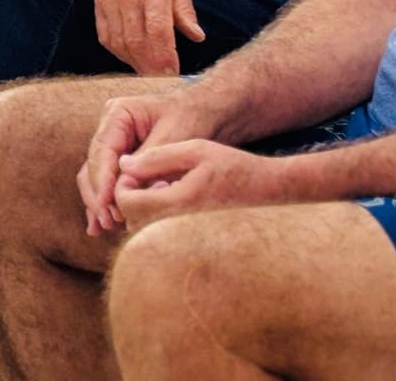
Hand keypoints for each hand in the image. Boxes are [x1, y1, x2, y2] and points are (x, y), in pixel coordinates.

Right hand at [76, 86, 208, 235]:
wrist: (209, 114)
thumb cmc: (192, 119)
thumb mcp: (175, 137)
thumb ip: (149, 161)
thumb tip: (125, 189)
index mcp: (118, 114)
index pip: (103, 150)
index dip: (102, 179)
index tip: (105, 204)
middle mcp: (110, 128)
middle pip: (93, 165)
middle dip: (98, 194)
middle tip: (108, 221)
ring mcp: (114, 144)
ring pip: (95, 176)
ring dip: (97, 202)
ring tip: (102, 228)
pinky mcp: (122, 161)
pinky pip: (108, 183)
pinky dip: (106, 202)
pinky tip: (101, 224)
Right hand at [95, 0, 204, 75]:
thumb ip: (185, 10)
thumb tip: (196, 37)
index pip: (158, 31)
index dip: (165, 57)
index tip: (174, 74)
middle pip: (137, 41)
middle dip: (151, 67)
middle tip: (163, 80)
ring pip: (119, 42)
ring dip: (134, 62)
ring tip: (149, 71)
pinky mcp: (99, 1)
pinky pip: (105, 35)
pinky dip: (117, 51)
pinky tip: (131, 56)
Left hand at [110, 138, 293, 232]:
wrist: (272, 192)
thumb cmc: (236, 168)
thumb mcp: (196, 151)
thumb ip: (157, 157)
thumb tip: (123, 164)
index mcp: (179, 204)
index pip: (126, 202)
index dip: (124, 182)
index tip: (140, 167)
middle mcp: (179, 229)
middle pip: (132, 218)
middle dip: (132, 194)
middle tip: (154, 175)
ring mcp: (186, 240)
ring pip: (144, 227)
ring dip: (145, 204)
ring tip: (168, 185)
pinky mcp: (192, 244)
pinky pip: (161, 234)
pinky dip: (158, 215)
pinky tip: (178, 197)